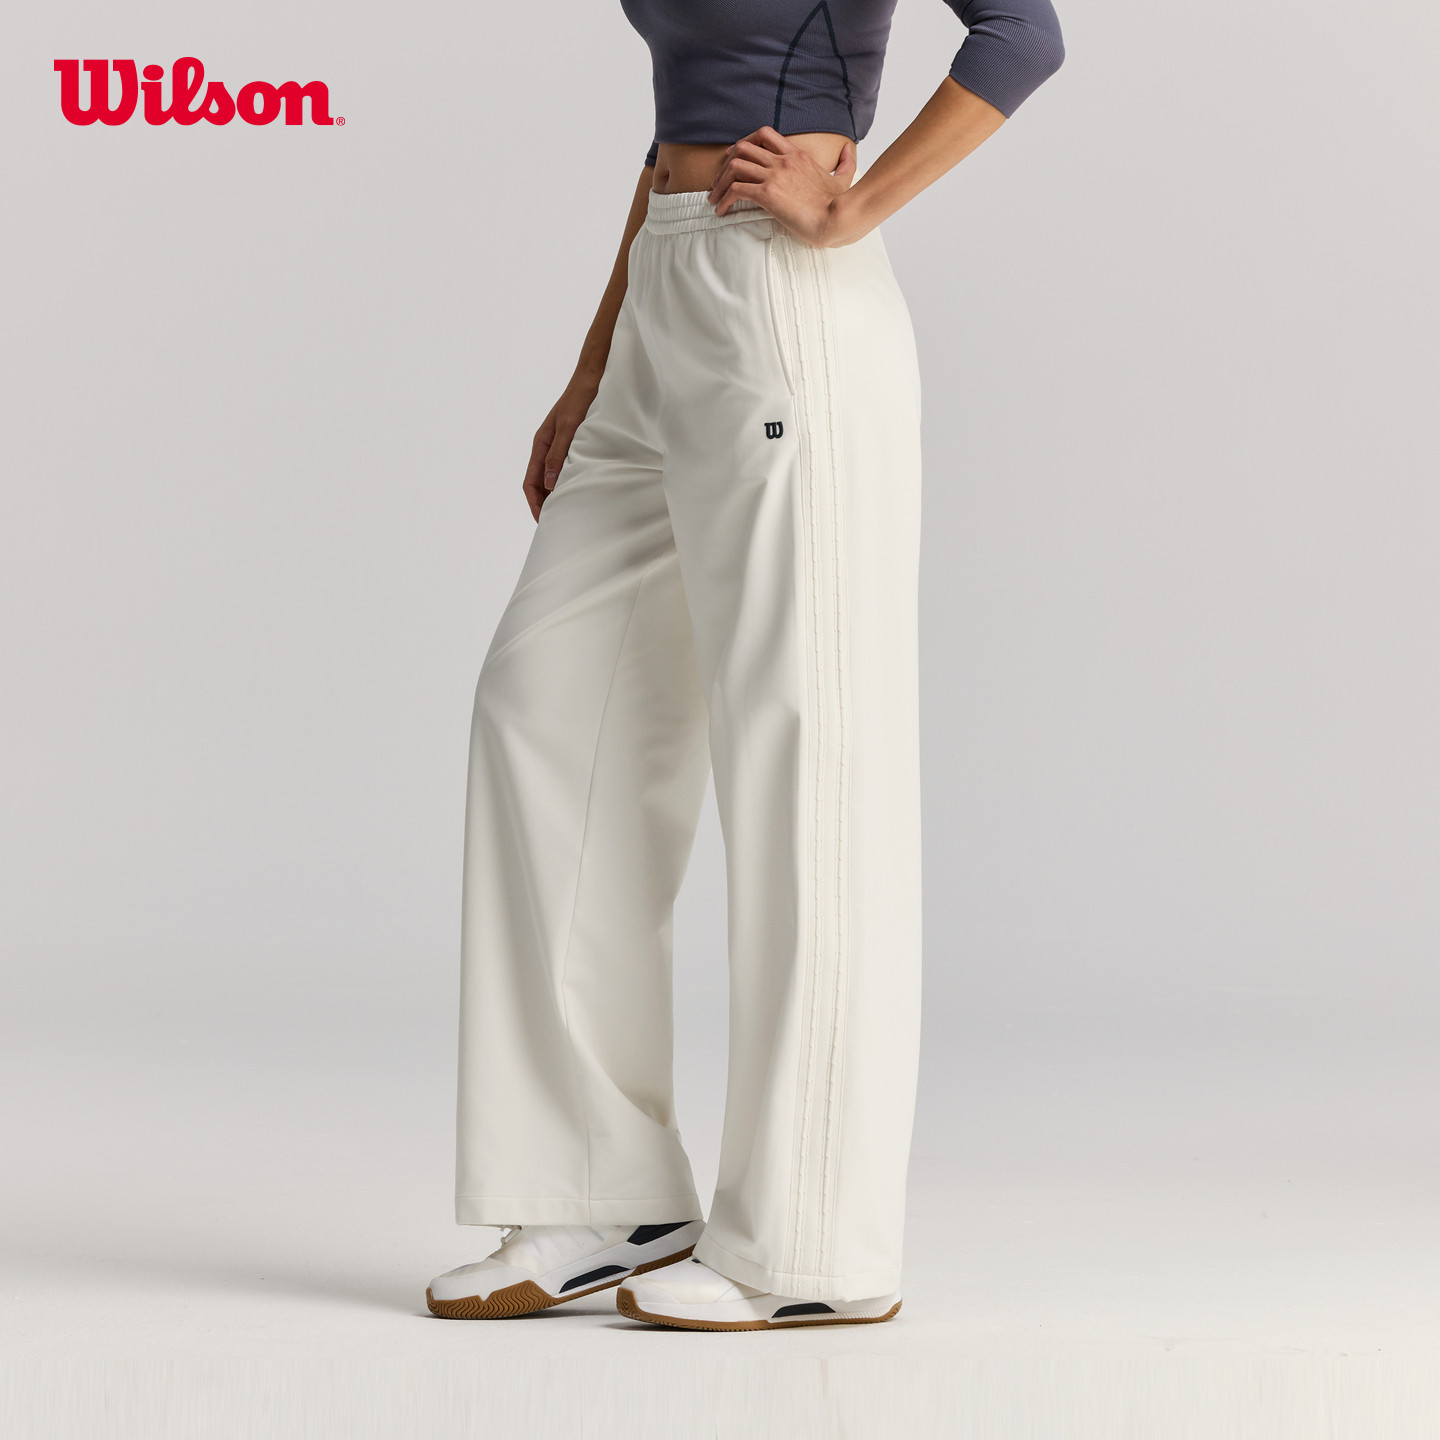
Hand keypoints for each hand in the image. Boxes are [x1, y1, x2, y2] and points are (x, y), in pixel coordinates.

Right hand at [522, 372, 599, 520]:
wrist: (593, 377)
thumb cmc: (581, 399)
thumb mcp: (570, 427)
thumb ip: (559, 454)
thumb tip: (550, 484)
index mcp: (541, 444)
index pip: (530, 482)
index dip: (535, 503)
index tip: (543, 520)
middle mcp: (547, 447)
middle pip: (538, 483)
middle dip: (543, 504)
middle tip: (554, 524)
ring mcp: (558, 446)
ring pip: (551, 478)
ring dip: (555, 495)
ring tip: (565, 512)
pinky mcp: (572, 444)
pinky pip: (564, 469)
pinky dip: (566, 483)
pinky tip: (578, 491)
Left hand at [707, 128, 859, 246]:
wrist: (838, 218)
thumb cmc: (840, 204)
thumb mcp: (844, 178)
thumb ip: (845, 163)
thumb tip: (849, 151)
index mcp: (797, 155)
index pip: (764, 134)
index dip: (744, 143)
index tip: (734, 158)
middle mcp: (783, 160)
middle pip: (742, 148)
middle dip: (725, 164)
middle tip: (719, 181)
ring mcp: (775, 175)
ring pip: (734, 167)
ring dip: (720, 182)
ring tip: (714, 198)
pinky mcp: (769, 194)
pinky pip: (737, 190)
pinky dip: (724, 200)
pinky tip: (721, 211)